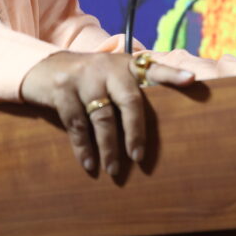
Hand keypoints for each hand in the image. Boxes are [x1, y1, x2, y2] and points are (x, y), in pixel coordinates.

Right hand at [19, 51, 193, 175]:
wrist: (43, 67)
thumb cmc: (88, 79)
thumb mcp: (111, 75)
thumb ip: (133, 89)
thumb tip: (164, 120)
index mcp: (126, 65)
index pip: (154, 68)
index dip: (172, 74)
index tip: (191, 80)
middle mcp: (108, 67)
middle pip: (130, 100)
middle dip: (136, 132)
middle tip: (139, 157)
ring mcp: (84, 77)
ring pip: (102, 117)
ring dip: (108, 147)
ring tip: (114, 169)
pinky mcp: (62, 89)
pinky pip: (76, 124)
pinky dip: (83, 147)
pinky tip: (89, 164)